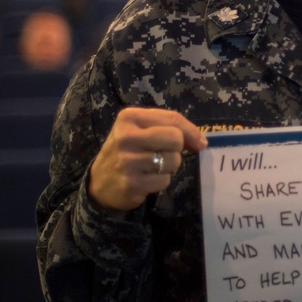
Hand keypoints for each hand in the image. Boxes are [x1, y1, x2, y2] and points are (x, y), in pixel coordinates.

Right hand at [88, 107, 206, 215]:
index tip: (199, 142)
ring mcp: (128, 161)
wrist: (100, 182)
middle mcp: (126, 137)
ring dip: (169, 167)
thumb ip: (169, 128)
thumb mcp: (141, 129)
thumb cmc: (127, 150)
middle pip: (176, 139)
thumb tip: (201, 142)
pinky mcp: (131, 183)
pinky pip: (164, 181)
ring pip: (173, 161)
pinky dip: (161, 182)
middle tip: (163, 154)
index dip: (191, 131)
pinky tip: (146, 179)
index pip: (172, 119)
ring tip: (152, 167)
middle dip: (176, 150)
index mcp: (129, 117)